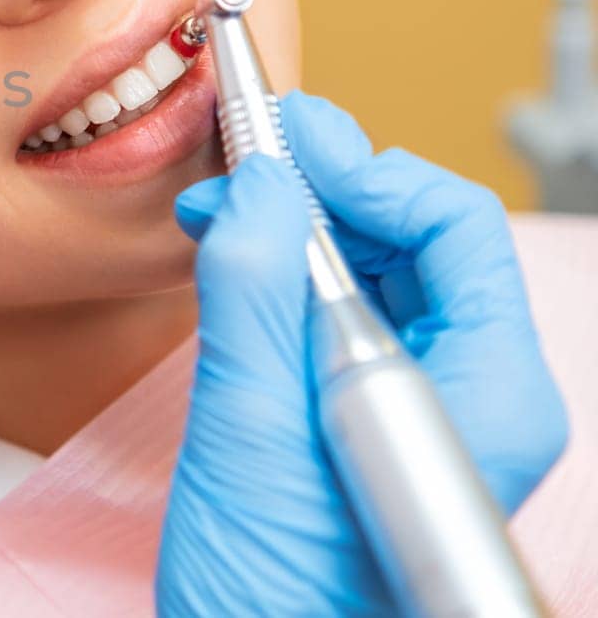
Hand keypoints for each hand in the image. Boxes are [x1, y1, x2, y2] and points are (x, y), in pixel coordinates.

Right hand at [155, 91, 566, 614]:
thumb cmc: (275, 603)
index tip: (287, 138)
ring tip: (223, 208)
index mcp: (486, 396)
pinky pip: (343, 317)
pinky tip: (236, 260)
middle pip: (417, 242)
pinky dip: (287, 274)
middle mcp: (474, 395)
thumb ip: (256, 296)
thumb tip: (265, 182)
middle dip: (325, 188)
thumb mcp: (253, 436)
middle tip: (244, 158)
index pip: (454, 228)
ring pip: (376, 273)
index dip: (368, 167)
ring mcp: (425, 410)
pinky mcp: (370, 421)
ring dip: (298, 225)